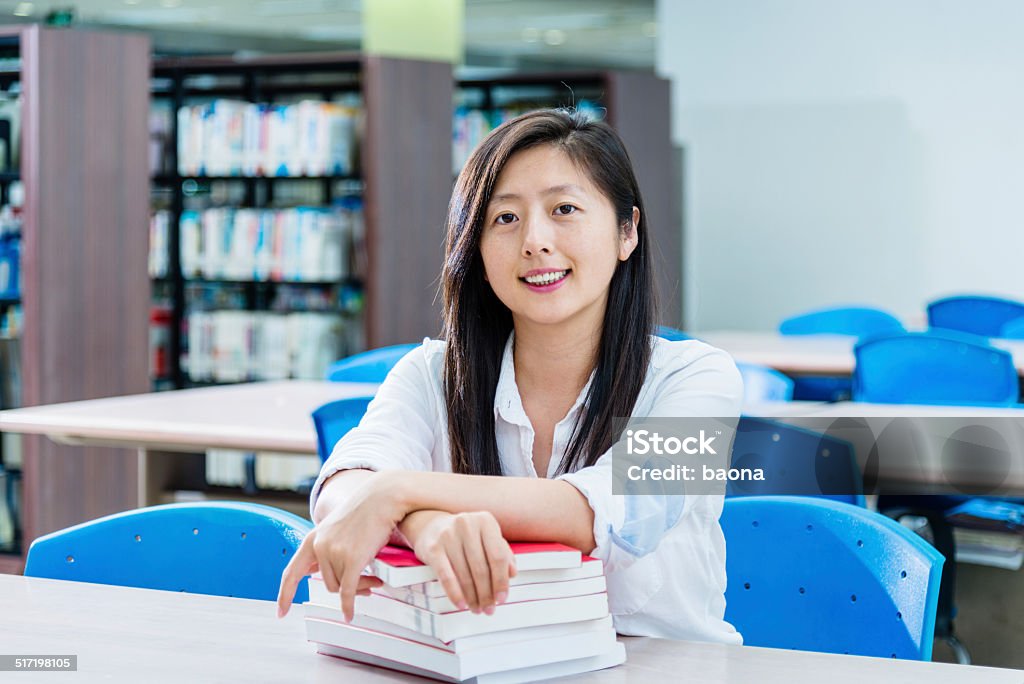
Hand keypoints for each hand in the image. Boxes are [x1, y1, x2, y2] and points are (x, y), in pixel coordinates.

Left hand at [277, 473, 404, 619]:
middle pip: (327, 583)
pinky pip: (348, 592)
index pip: (292, 572)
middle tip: (366, 585)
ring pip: (342, 586)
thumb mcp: (336, 528)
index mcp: (312, 539)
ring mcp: (335, 552)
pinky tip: (350, 614)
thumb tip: (317, 570)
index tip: (281, 612)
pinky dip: (348, 606)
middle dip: (346, 588)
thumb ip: (325, 547)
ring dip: (359, 588)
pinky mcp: (352, 559)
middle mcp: (319, 546)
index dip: (285, 594)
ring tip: (375, 580)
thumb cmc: (364, 511)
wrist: (382, 497)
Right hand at [412, 511, 516, 614]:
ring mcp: (449, 535)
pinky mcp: (433, 548)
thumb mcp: (486, 537)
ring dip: (472, 597)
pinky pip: (446, 576)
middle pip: (481, 568)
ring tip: (476, 608)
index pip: (498, 556)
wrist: (431, 526)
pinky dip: (454, 593)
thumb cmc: (464, 535)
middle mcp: (467, 525)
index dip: (501, 581)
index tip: (502, 598)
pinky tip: (461, 603)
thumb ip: (502, 553)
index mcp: (485, 521)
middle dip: (486, 594)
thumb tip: (512, 573)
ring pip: (465, 575)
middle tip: (489, 608)